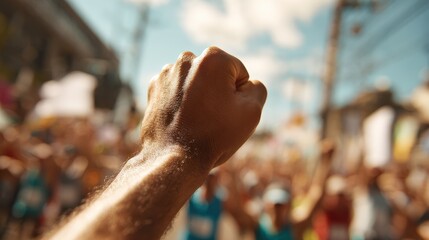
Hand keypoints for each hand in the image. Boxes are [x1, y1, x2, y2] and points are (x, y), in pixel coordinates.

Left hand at [141, 46, 266, 170]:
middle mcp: (187, 58)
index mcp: (213, 58)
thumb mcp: (252, 111)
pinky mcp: (154, 88)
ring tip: (196, 120)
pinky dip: (181, 102)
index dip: (239, 97)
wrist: (174, 158)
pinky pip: (177, 91)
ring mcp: (167, 73)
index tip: (227, 113)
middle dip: (218, 92)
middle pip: (216, 75)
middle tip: (213, 118)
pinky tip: (182, 120)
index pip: (239, 74)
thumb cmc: (215, 135)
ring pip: (196, 82)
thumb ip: (257, 88)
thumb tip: (247, 83)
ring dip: (199, 96)